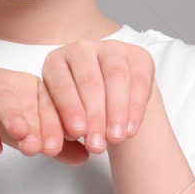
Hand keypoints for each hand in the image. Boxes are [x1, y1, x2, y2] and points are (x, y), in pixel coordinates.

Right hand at [0, 65, 72, 160]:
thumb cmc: (3, 115)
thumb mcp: (30, 132)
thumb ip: (56, 146)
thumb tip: (85, 158)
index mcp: (40, 90)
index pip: (56, 106)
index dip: (67, 122)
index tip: (79, 138)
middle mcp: (19, 83)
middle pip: (34, 103)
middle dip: (44, 126)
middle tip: (51, 148)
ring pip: (5, 99)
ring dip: (15, 117)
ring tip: (23, 137)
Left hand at [40, 41, 156, 156]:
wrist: (114, 102)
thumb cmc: (82, 112)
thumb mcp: (66, 119)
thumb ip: (63, 129)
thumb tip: (67, 140)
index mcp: (56, 63)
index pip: (61, 85)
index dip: (70, 109)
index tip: (77, 133)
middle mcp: (80, 49)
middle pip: (89, 81)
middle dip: (94, 115)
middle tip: (97, 144)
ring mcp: (110, 48)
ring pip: (115, 76)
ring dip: (116, 110)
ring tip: (116, 137)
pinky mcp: (137, 55)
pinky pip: (138, 79)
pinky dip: (136, 107)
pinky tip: (131, 128)